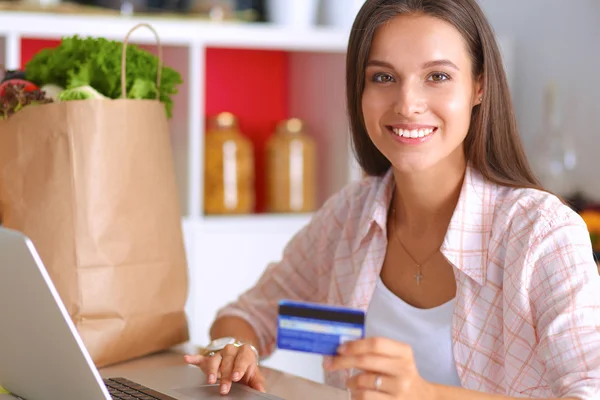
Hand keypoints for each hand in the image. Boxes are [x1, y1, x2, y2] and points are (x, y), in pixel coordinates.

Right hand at [184, 344, 265, 394]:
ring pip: (214, 360)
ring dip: (211, 370)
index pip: (242, 359)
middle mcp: (231, 351)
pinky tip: (187, 358)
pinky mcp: (208, 358)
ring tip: (210, 379)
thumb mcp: (253, 374)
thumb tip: (262, 391)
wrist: (239, 358)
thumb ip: (257, 382)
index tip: (236, 376)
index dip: (239, 368)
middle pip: (227, 362)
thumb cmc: (246, 368)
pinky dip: (194, 358)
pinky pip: (201, 358)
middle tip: (224, 388)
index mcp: (245, 353)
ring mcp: (219, 354)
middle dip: (225, 376)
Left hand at [323, 337, 437, 399]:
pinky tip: (357, 393)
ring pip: (363, 381)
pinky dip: (356, 395)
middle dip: (342, 361)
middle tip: (329, 363)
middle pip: (366, 361)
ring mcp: (400, 388)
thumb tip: (343, 349)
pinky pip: (365, 397)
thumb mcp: (395, 359)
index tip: (339, 348)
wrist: (421, 398)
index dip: (355, 345)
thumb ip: (374, 353)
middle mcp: (404, 369)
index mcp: (404, 352)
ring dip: (350, 381)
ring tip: (350, 382)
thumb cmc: (400, 375)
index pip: (376, 343)